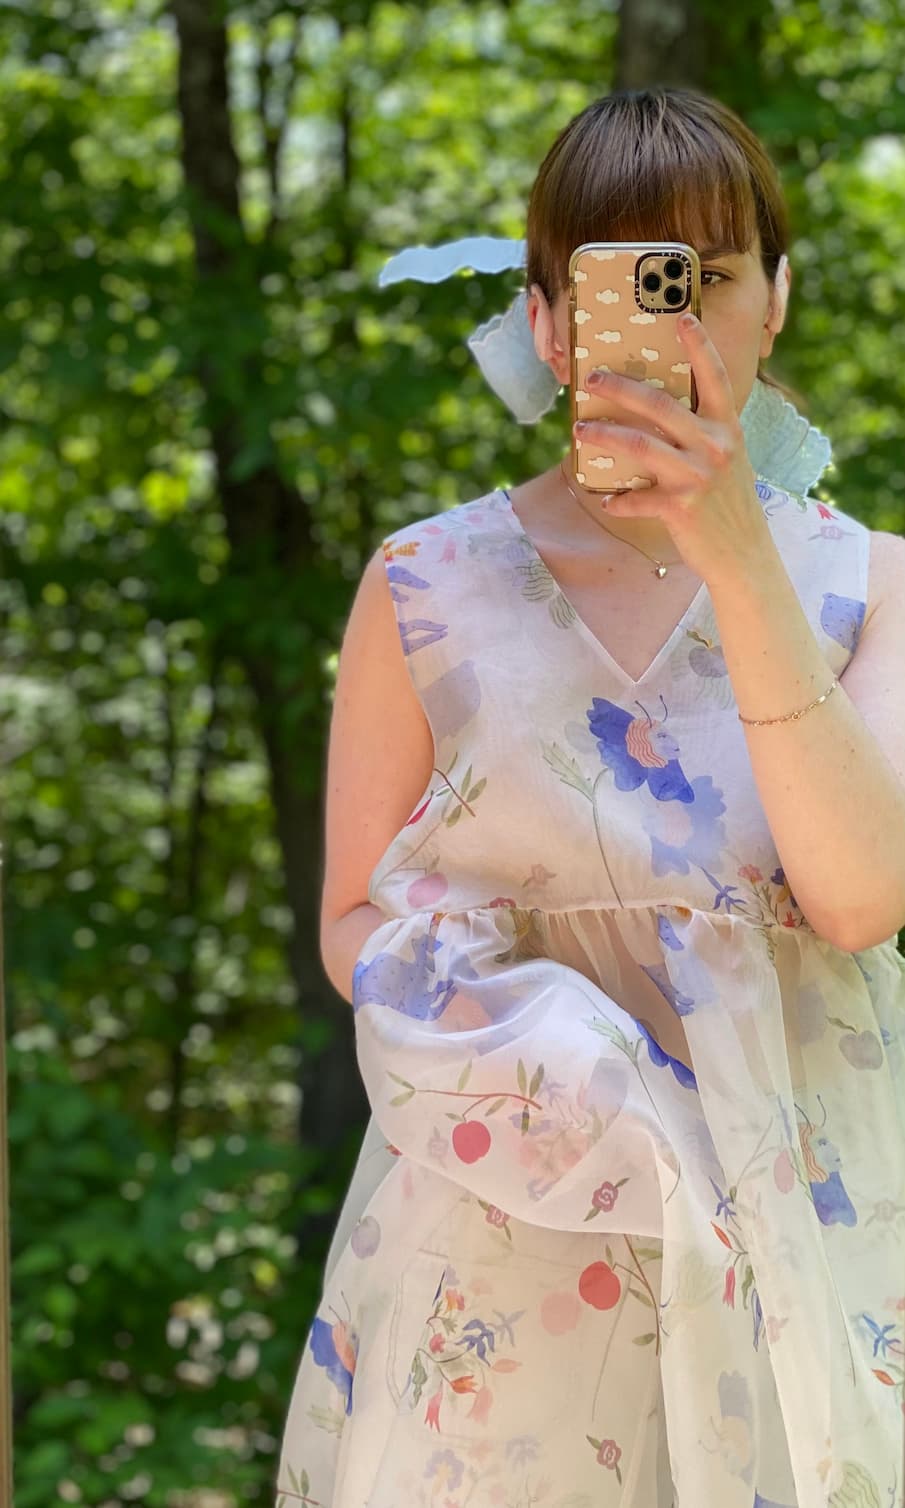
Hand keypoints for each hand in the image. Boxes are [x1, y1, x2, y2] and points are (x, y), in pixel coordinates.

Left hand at [573, 313, 772, 585]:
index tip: (681, 317)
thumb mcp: (726, 460)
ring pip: (640, 445)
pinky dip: (618, 501)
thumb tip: (658, 417)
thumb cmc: (729, 504)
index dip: (699, 345)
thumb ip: (701, 435)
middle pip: (660, 405)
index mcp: (727, 428)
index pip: (715, 377)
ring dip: (604, 435)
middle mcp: (714, 445)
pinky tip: (605, 500)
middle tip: (592, 378)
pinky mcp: (680, 507)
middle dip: (621, 388)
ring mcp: (697, 476)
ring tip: (579, 429)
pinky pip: (637, 499)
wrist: (745, 554)